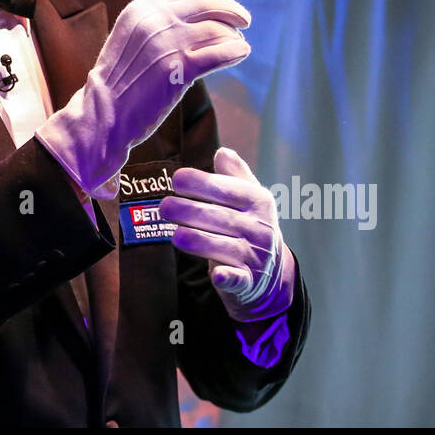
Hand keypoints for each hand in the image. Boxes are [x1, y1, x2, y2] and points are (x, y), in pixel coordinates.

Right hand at [35, 0, 249, 194]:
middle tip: (244, 18)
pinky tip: (242, 52)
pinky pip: (219, 53)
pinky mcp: (180, 70)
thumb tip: (189, 12)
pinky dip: (236, 51)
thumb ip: (152, 21)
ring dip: (234, 34)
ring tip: (238, 42)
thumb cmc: (118, 79)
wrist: (103, 112)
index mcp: (139, 9)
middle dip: (230, 8)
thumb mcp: (128, 37)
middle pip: (205, 3)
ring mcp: (167, 44)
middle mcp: (154, 21)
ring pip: (216, 29)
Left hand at [160, 146, 294, 321]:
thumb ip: (235, 175)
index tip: (177, 179)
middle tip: (164, 207)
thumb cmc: (249, 226)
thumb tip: (222, 151)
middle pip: (222, 218)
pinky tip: (216, 275)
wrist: (271, 274)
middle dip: (190, 211)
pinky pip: (237, 279)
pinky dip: (227, 278)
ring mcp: (255, 256)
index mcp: (259, 202)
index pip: (229, 190)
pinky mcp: (248, 282)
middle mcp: (259, 228)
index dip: (202, 184)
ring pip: (224, 247)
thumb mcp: (249, 198)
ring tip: (175, 235)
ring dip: (199, 241)